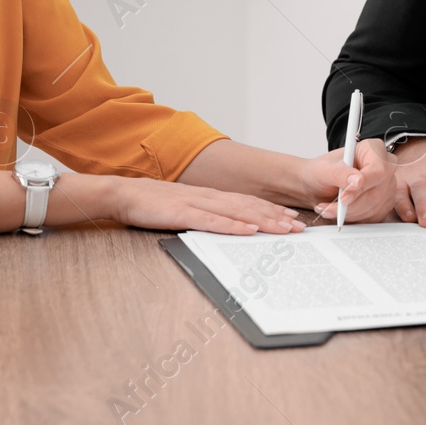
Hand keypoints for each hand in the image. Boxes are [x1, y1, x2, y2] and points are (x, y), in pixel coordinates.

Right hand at [107, 177, 305, 234]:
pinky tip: (248, 229)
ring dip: (263, 220)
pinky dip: (233, 225)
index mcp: (210, 196)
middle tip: (299, 226)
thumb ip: (205, 214)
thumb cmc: (153, 204)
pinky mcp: (183, 213)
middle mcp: (209, 197)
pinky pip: (212, 221)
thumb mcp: (185, 208)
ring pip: (237, 212)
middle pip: (249, 207)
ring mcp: (197, 204)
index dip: (272, 210)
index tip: (292, 217)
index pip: (248, 203)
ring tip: (284, 228)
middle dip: (276, 217)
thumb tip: (227, 226)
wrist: (125, 194)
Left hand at [303, 140, 393, 223]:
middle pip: (376, 192)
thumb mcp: (324, 170)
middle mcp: (385, 167)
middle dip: (350, 205)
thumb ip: (340, 173)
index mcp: (373, 149)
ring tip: (328, 209)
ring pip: (374, 207)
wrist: (316, 186)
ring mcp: (387, 187)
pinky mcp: (384, 204)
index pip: (377, 170)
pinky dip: (353, 218)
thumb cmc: (320, 172)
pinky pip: (373, 217)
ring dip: (348, 213)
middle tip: (328, 208)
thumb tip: (358, 181)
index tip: (343, 197)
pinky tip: (339, 212)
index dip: (363, 185)